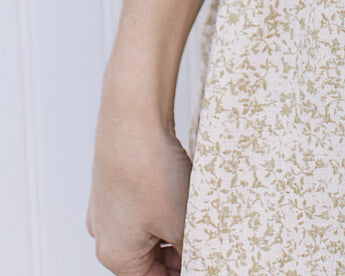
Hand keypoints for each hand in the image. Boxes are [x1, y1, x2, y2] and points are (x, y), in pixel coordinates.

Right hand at [87, 106, 190, 274]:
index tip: (204, 257)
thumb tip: (199, 258)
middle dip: (178, 248)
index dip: (182, 270)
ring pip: (146, 227)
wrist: (132, 118)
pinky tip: (178, 184)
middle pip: (148, 257)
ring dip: (170, 223)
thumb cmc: (149, 169)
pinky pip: (140, 202)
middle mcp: (105, 234)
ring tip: (194, 206)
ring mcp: (105, 206)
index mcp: (116, 255)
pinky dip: (161, 201)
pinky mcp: (113, 181)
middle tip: (204, 233)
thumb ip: (191, 251)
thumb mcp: (181, 221)